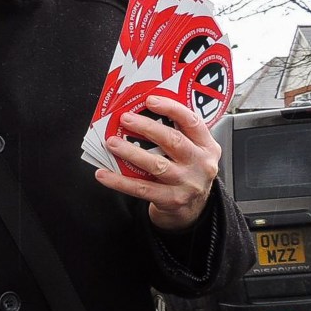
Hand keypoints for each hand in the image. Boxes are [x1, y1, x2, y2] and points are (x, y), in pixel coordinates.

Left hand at [94, 95, 220, 230]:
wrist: (193, 209)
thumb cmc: (187, 172)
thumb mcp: (193, 151)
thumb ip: (178, 133)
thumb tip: (141, 112)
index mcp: (207, 146)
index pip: (192, 121)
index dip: (171, 108)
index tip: (150, 100)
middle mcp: (201, 164)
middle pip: (173, 141)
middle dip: (147, 128)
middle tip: (125, 119)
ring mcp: (187, 184)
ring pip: (157, 165)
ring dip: (131, 152)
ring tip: (112, 143)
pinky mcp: (172, 200)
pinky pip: (141, 188)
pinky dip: (120, 181)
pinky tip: (103, 174)